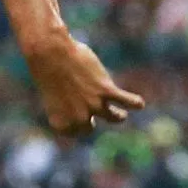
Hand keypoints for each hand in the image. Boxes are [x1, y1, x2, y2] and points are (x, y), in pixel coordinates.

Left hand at [24, 31, 144, 136]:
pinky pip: (127, 101)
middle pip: (90, 128)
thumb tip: (86, 107)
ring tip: (120, 114)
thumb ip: (66, 105)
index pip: (73, 132)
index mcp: (60, 122)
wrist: (51, 54)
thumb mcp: (53, 94)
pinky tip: (139, 103)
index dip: (75, 123)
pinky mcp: (105, 89)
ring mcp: (94, 105)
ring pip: (115, 118)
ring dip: (118, 116)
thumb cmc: (48, 71)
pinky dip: (135, 103)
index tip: (74, 116)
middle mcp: (78, 117)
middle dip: (91, 121)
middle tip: (91, 115)